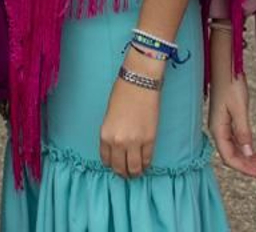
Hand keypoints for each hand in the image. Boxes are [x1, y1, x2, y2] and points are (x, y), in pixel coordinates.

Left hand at [99, 51, 161, 177]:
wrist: (139, 83)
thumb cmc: (122, 94)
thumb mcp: (109, 117)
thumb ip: (111, 133)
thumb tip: (117, 148)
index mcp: (105, 135)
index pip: (106, 160)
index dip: (111, 165)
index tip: (115, 165)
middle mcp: (118, 142)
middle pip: (120, 167)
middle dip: (123, 173)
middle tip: (126, 173)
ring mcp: (135, 143)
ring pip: (134, 168)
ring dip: (135, 172)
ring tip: (136, 172)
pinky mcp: (150, 140)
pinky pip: (147, 159)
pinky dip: (146, 164)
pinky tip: (145, 163)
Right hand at [207, 69, 255, 178]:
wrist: (225, 67)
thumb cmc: (230, 85)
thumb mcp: (239, 108)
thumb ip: (243, 131)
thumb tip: (247, 153)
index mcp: (217, 129)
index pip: (228, 157)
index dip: (243, 167)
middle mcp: (217, 129)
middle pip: (230, 154)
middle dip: (247, 164)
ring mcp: (221, 124)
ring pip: (233, 147)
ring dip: (247, 156)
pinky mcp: (226, 119)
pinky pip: (235, 139)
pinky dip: (245, 146)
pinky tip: (254, 148)